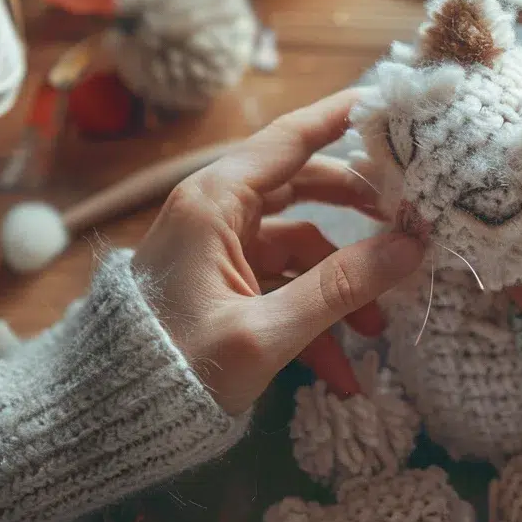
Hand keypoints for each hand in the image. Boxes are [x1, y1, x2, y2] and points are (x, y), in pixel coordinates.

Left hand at [132, 90, 425, 414]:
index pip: (291, 138)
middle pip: (304, 186)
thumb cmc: (177, 368)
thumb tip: (411, 245)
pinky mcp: (223, 285)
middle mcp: (216, 212)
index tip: (393, 101)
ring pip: (301, 245)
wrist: (109, 420)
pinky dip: (314, 321)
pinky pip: (283, 286)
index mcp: (214, 201)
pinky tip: (341, 372)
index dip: (342, 116)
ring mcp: (219, 249)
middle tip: (410, 216)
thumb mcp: (265, 332)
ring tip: (378, 330)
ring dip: (342, 286)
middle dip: (359, 210)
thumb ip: (341, 287)